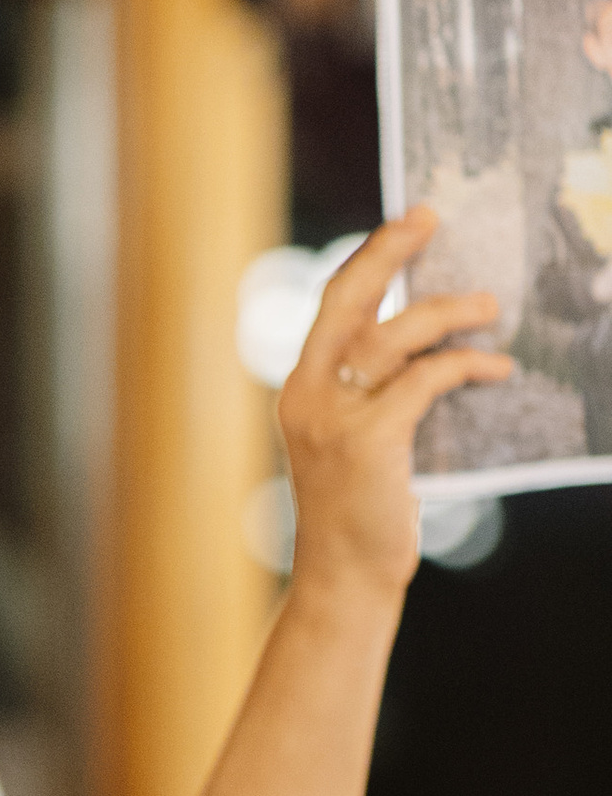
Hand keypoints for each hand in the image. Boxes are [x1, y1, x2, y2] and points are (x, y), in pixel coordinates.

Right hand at [280, 209, 511, 604]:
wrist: (344, 578)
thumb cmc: (359, 512)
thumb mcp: (355, 441)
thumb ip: (374, 394)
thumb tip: (431, 349)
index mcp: (299, 388)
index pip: (330, 305)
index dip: (367, 259)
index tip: (406, 224)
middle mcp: (306, 394)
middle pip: (346, 299)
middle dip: (387, 250)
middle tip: (429, 217)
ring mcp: (332, 417)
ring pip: (391, 335)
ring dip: (447, 311)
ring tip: (490, 305)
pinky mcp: (367, 442)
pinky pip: (423, 381)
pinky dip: (464, 366)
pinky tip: (496, 369)